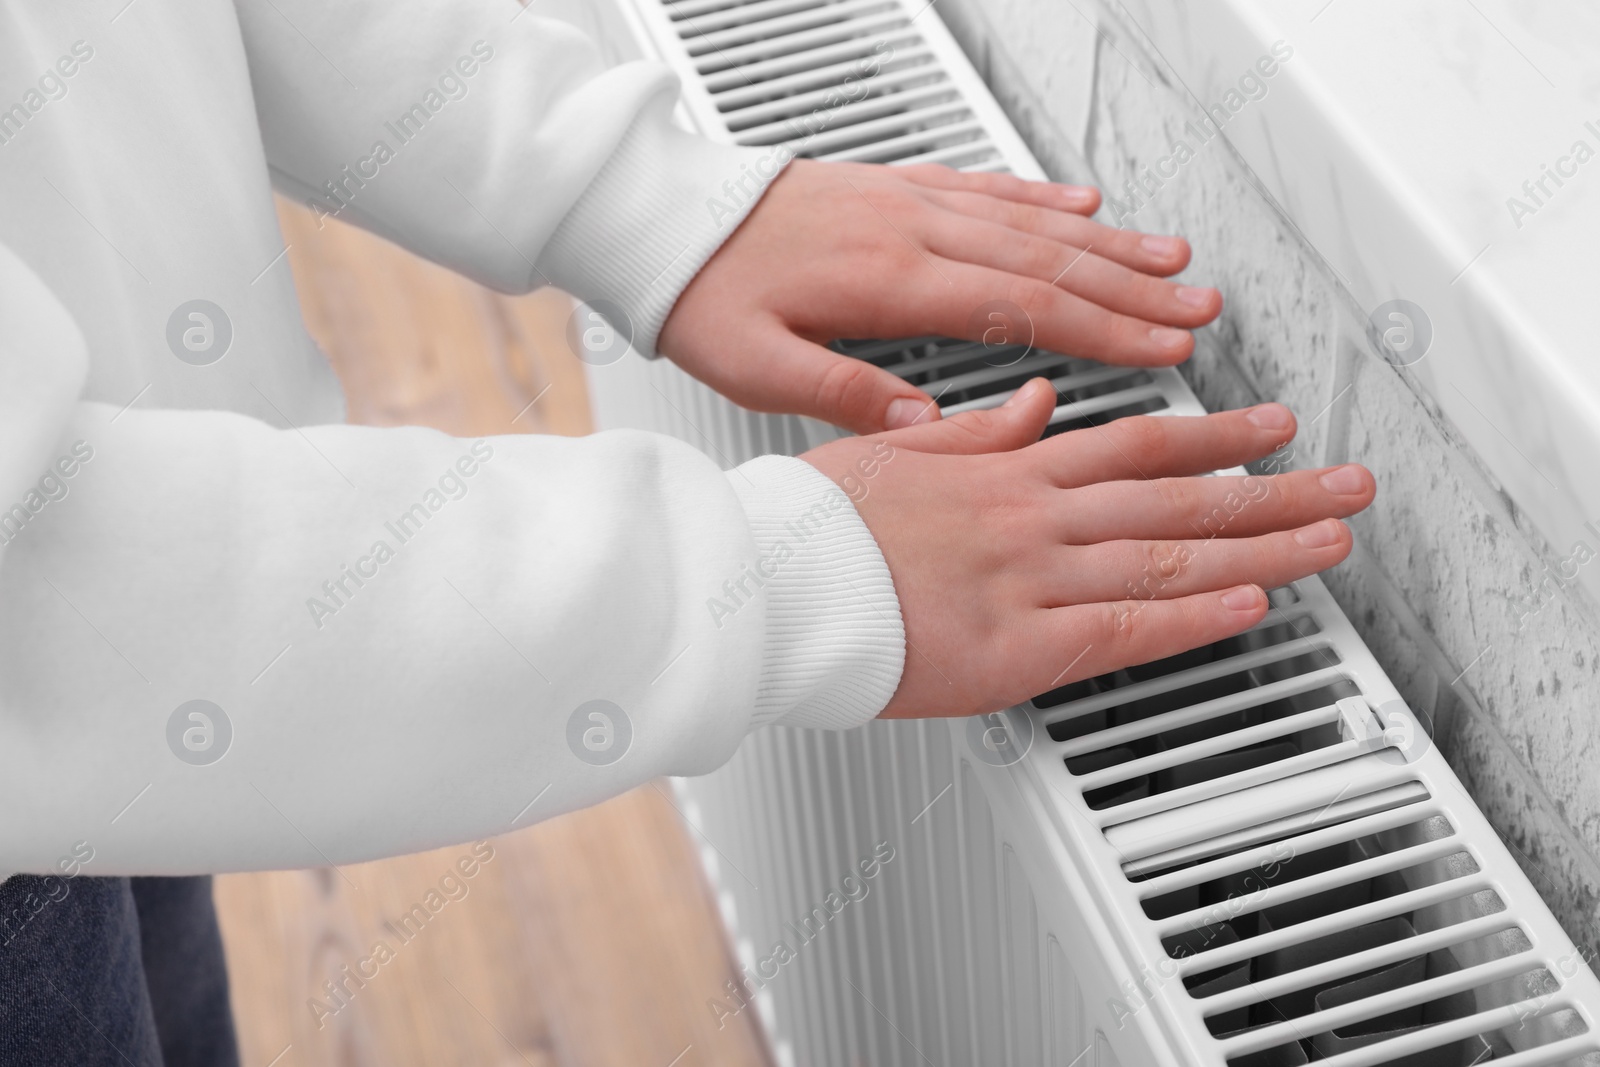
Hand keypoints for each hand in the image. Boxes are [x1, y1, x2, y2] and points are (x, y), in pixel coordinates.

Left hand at [659, 160, 1222, 434]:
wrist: (659, 218)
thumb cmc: (702, 294)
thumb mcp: (755, 367)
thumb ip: (845, 394)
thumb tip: (925, 427)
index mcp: (886, 281)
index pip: (1021, 310)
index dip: (1101, 332)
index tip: (1160, 349)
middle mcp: (910, 230)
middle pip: (1046, 260)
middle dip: (1132, 288)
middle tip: (1198, 308)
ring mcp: (907, 201)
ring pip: (1029, 219)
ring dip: (1107, 240)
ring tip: (1171, 257)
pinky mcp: (894, 186)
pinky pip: (986, 186)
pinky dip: (1043, 196)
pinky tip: (1082, 201)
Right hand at [801, 383, 1374, 717]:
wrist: (766, 582)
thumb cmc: (814, 525)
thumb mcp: (895, 451)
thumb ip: (978, 432)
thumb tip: (1035, 401)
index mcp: (1004, 469)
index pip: (1133, 441)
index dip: (1213, 436)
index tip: (1269, 429)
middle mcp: (1032, 515)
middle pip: (1175, 495)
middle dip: (1271, 488)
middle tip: (1342, 481)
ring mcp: (1030, 578)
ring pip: (1168, 555)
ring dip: (1261, 547)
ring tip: (1329, 539)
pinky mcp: (1017, 646)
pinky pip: (1121, 627)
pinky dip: (1192, 616)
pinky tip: (1250, 605)